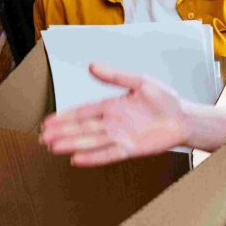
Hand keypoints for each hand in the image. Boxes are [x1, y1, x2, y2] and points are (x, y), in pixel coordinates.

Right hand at [39, 63, 189, 166]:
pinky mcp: (130, 148)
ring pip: (90, 141)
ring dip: (72, 144)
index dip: (65, 117)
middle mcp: (112, 123)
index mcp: (112, 105)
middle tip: (42, 138)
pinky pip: (108, 153)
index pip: (82, 111)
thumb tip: (92, 65)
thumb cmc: (165, 99)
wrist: (183, 117)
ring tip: (53, 148)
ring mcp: (120, 136)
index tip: (48, 121)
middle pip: (82, 128)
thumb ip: (115, 76)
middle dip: (62, 133)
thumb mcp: (139, 81)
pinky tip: (77, 160)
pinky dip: (93, 157)